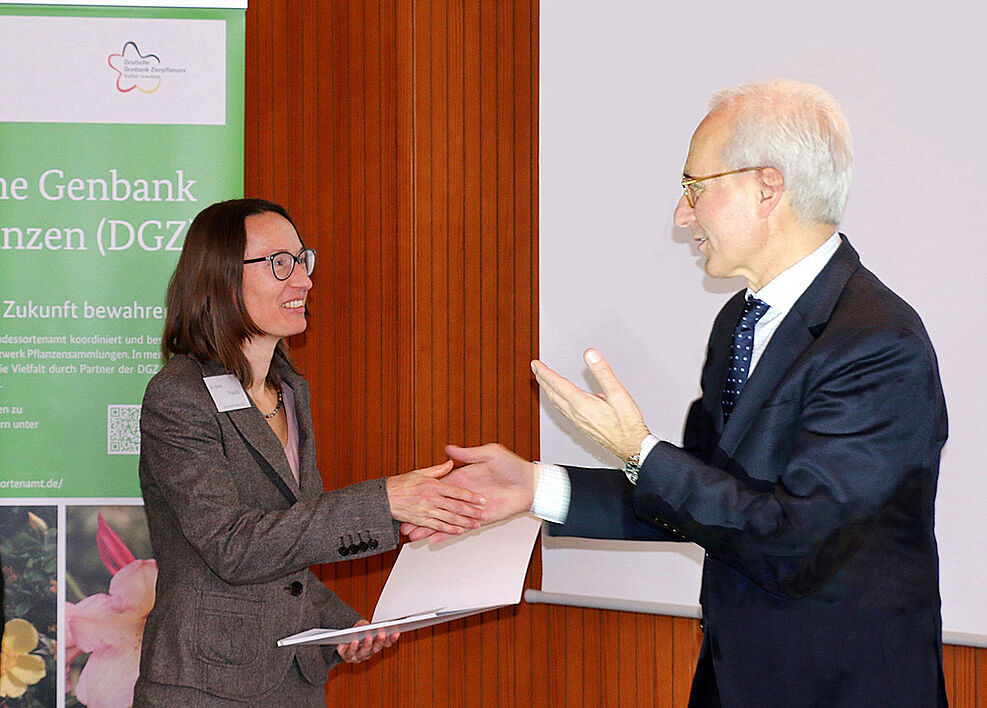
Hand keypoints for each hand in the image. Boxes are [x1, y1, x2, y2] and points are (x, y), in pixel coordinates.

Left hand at [336, 620, 397, 662]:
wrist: (341, 641)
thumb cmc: (355, 633)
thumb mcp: (361, 626)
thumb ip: (366, 624)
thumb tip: (369, 625)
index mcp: (376, 645)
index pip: (386, 643)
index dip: (392, 638)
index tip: (396, 632)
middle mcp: (369, 652)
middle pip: (376, 648)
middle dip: (380, 641)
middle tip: (383, 634)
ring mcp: (359, 656)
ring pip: (365, 652)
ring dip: (368, 645)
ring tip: (369, 637)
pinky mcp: (348, 656)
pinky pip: (351, 653)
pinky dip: (353, 648)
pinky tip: (355, 642)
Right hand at [386, 460, 486, 535]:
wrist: (381, 497)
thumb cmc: (399, 483)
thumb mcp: (420, 471)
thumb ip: (438, 469)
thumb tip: (451, 462)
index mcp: (433, 485)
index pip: (457, 491)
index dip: (470, 496)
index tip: (482, 499)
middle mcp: (431, 498)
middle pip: (456, 506)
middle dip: (471, 511)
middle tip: (483, 514)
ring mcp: (426, 511)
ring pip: (449, 518)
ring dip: (464, 522)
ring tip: (476, 525)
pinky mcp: (421, 520)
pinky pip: (437, 526)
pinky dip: (449, 530)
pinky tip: (459, 531)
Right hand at [401, 443, 537, 542]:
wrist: (530, 484)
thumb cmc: (512, 466)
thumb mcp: (489, 454)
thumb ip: (468, 454)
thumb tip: (448, 449)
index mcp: (463, 478)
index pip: (439, 488)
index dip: (423, 495)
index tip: (408, 499)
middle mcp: (465, 495)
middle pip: (437, 507)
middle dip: (420, 516)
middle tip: (404, 523)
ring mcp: (472, 509)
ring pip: (445, 521)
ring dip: (428, 529)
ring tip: (412, 536)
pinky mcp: (480, 520)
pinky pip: (460, 528)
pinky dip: (446, 534)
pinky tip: (433, 540)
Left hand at [531, 349, 649, 460]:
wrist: (631, 446)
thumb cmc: (627, 423)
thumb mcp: (618, 393)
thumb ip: (603, 372)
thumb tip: (590, 355)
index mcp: (581, 404)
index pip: (557, 384)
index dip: (545, 372)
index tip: (536, 364)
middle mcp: (576, 414)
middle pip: (552, 393)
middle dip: (542, 379)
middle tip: (535, 368)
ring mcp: (578, 421)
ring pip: (556, 403)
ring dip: (548, 390)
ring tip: (543, 381)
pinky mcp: (582, 426)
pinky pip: (563, 410)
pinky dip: (556, 400)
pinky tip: (560, 400)